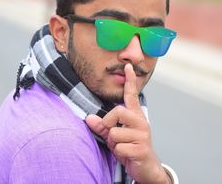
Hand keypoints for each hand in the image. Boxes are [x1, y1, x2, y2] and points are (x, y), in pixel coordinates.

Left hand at [86, 63, 169, 183]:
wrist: (147, 168)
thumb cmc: (130, 147)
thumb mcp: (114, 136)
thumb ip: (103, 126)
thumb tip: (89, 118)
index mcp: (134, 116)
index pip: (131, 95)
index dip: (130, 80)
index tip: (128, 66)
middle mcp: (140, 121)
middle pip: (118, 111)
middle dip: (109, 123)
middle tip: (113, 133)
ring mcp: (142, 134)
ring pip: (115, 133)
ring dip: (114, 143)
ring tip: (122, 146)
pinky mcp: (142, 148)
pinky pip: (119, 147)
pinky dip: (118, 153)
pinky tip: (127, 154)